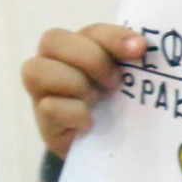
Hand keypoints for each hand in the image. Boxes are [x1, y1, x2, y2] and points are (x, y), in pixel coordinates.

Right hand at [21, 24, 146, 158]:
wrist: (110, 150)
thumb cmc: (120, 109)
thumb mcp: (129, 84)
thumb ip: (133, 64)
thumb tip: (145, 49)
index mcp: (81, 47)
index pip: (91, 31)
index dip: (114, 37)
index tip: (140, 49)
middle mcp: (55, 63)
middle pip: (53, 40)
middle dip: (91, 59)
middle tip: (115, 81)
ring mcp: (43, 91)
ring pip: (37, 70)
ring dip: (75, 84)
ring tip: (97, 101)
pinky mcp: (44, 121)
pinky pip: (48, 107)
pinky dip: (75, 113)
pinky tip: (90, 123)